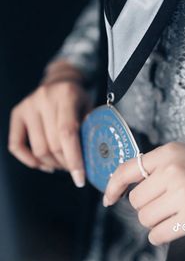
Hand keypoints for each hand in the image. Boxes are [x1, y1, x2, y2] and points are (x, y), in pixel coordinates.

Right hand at [8, 63, 91, 186]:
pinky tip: (43, 164)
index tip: (80, 179)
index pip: (68, 133)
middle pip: (53, 145)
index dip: (74, 160)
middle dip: (66, 164)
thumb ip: (91, 130)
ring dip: (52, 164)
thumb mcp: (90, 108)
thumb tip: (93, 159)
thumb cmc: (78, 98)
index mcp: (66, 95)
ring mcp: (28, 105)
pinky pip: (16, 145)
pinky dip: (29, 160)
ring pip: (38, 149)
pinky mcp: (17, 113)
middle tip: (74, 169)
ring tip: (62, 164)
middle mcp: (44, 98)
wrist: (60, 81)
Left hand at [103, 143, 184, 244]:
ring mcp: (183, 195)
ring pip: (145, 218)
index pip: (128, 169)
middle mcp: (173, 171)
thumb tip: (126, 186)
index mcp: (170, 153)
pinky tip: (173, 228)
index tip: (109, 198)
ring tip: (173, 214)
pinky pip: (158, 234)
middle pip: (136, 200)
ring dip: (155, 221)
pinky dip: (160, 236)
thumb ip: (159, 167)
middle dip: (147, 206)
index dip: (113, 185)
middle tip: (165, 204)